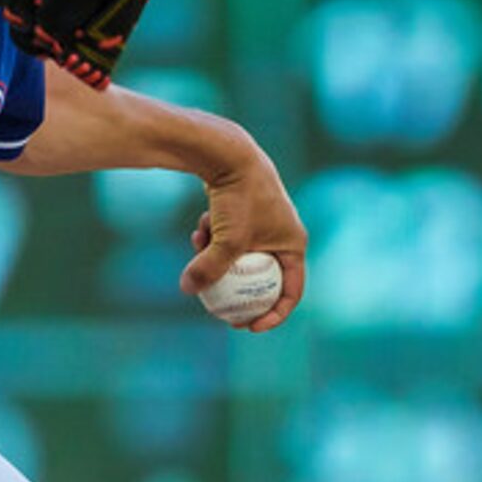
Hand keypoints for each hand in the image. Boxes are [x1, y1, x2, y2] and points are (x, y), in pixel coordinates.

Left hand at [180, 155, 305, 334]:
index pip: (292, 291)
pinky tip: (199, 228)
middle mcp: (284, 233)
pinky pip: (232, 235)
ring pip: (242, 255)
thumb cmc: (236, 199)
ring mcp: (265, 221)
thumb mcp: (225, 241)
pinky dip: (215, 237)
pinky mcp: (246, 210)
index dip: (274, 314)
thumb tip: (188, 289)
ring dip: (219, 258)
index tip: (250, 327)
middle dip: (240, 292)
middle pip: (264, 276)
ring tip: (199, 250)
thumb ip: (208, 270)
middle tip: (223, 312)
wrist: (229, 154)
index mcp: (294, 244)